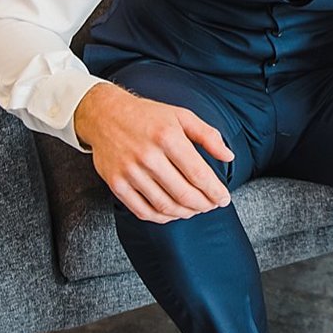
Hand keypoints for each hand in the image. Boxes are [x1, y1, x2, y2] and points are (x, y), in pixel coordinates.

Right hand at [72, 81, 233, 223]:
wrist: (104, 115)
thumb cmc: (147, 115)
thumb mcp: (181, 116)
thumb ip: (208, 136)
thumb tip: (229, 156)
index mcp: (167, 136)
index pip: (198, 174)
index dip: (215, 191)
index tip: (224, 198)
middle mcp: (148, 156)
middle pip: (184, 194)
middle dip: (204, 205)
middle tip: (212, 205)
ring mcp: (130, 172)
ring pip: (165, 206)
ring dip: (186, 212)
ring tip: (195, 209)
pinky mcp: (116, 184)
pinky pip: (143, 211)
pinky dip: (162, 217)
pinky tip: (173, 212)